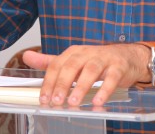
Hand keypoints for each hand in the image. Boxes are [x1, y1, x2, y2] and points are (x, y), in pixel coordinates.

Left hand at [22, 44, 149, 106]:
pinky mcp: (119, 67)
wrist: (128, 57)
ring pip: (90, 70)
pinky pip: (112, 77)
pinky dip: (105, 89)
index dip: (49, 81)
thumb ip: (50, 61)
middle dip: (62, 84)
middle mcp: (87, 53)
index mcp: (74, 52)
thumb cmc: (98, 61)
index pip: (57, 64)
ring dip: (81, 87)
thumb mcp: (73, 60)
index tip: (44, 98)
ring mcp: (104, 59)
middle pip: (72, 66)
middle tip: (56, 101)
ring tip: (73, 102)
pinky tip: (98, 101)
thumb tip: (26, 56)